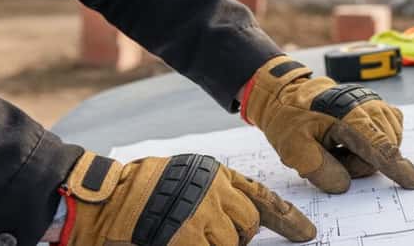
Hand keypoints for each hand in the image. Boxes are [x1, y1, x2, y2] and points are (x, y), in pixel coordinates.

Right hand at [55, 152, 315, 245]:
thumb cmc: (143, 190)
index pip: (261, 196)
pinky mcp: (187, 237)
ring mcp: (201, 215)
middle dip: (239, 236)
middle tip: (214, 235)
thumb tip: (240, 223)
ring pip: (233, 242)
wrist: (106, 198)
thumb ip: (216, 196)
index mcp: (216, 175)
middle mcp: (214, 192)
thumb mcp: (188, 181)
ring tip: (190, 233)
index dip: (288, 218)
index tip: (307, 233)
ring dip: (218, 244)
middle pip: (249, 224)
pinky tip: (185, 239)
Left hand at [241, 56, 413, 193]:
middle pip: (381, 153)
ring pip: (385, 147)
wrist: (291, 95)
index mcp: (348, 116)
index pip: (379, 145)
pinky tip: (351, 142)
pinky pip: (388, 137)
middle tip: (329, 153)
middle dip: (356, 163)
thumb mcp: (293, 147)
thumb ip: (318, 169)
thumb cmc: (292, 119)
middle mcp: (369, 107)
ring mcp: (377, 106)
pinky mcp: (380, 109)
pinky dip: (373, 145)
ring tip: (336, 145)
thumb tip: (344, 184)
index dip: (397, 167)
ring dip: (362, 155)